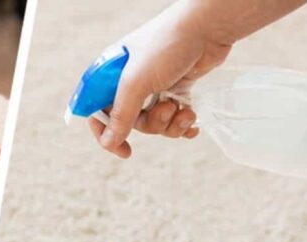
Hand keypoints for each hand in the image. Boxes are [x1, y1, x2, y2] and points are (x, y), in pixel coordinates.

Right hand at [92, 0, 231, 157]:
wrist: (209, 26)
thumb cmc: (167, 46)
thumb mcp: (136, 82)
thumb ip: (121, 115)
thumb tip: (109, 143)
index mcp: (110, 76)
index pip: (97, 112)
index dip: (106, 134)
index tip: (123, 150)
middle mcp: (129, 82)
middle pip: (130, 122)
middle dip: (151, 124)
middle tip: (166, 110)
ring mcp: (153, 87)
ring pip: (153, 122)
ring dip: (170, 123)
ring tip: (183, 109)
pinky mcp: (175, 89)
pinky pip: (172, 118)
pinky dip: (183, 123)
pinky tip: (193, 122)